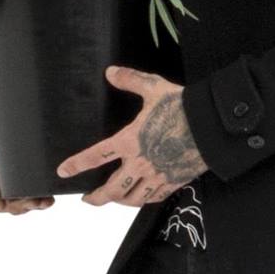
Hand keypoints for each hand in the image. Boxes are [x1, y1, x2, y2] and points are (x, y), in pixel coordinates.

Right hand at [0, 89, 54, 214]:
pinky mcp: (35, 166)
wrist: (22, 91)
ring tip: (46, 202)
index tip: (0, 202)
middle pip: (2, 197)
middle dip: (15, 206)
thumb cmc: (0, 97)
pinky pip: (35, 189)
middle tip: (31, 202)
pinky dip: (41, 198)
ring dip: (30, 205)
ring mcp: (19, 168)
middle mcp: (2, 166)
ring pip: (19, 198)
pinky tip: (51, 199)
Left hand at [55, 65, 208, 207]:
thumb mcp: (153, 87)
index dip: (77, 165)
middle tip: (87, 198)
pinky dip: (142, 200)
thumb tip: (111, 72)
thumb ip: (130, 80)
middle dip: (96, 197)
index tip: (63, 171)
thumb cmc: (182, 106)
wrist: (211, 126)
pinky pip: (153, 198)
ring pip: (132, 199)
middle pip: (112, 189)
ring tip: (112, 200)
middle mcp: (140, 163)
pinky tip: (140, 197)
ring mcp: (157, 176)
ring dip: (118, 202)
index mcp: (130, 140)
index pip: (96, 156)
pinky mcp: (173, 182)